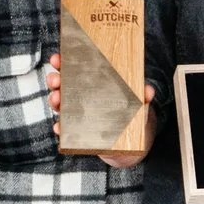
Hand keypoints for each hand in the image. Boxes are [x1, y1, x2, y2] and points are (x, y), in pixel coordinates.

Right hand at [48, 53, 155, 169]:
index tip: (57, 59)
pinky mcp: (78, 133)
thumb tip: (149, 91)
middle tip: (55, 79)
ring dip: (54, 101)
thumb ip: (143, 96)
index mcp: (93, 83)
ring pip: (60, 105)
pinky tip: (59, 127)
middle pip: (62, 84)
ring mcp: (77, 114)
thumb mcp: (140, 103)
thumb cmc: (133, 115)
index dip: (63, 62)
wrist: (133, 144)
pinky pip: (65, 129)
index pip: (74, 68)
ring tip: (56, 100)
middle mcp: (81, 97)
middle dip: (54, 79)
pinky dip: (60, 127)